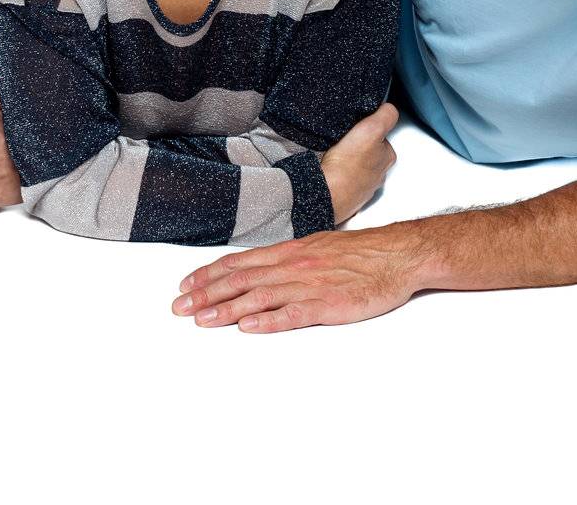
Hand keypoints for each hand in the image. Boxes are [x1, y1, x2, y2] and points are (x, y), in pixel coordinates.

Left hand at [170, 227, 425, 332]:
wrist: (396, 255)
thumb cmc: (359, 253)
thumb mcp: (315, 248)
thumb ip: (286, 259)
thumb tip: (257, 269)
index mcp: (289, 252)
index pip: (239, 262)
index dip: (209, 274)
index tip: (185, 284)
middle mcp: (292, 266)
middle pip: (240, 280)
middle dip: (206, 294)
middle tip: (179, 307)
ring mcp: (309, 285)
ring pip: (260, 297)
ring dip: (227, 309)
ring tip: (202, 320)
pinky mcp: (329, 305)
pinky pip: (293, 314)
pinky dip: (269, 321)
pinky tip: (248, 328)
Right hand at [320, 103, 397, 222]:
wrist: (326, 195)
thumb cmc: (347, 165)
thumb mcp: (372, 129)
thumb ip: (385, 115)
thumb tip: (389, 108)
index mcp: (386, 159)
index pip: (383, 138)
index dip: (370, 129)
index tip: (360, 128)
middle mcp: (378, 176)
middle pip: (370, 154)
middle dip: (359, 147)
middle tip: (345, 140)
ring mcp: (361, 188)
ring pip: (356, 169)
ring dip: (347, 162)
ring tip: (335, 155)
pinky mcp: (345, 197)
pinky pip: (342, 182)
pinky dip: (337, 176)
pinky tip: (329, 170)